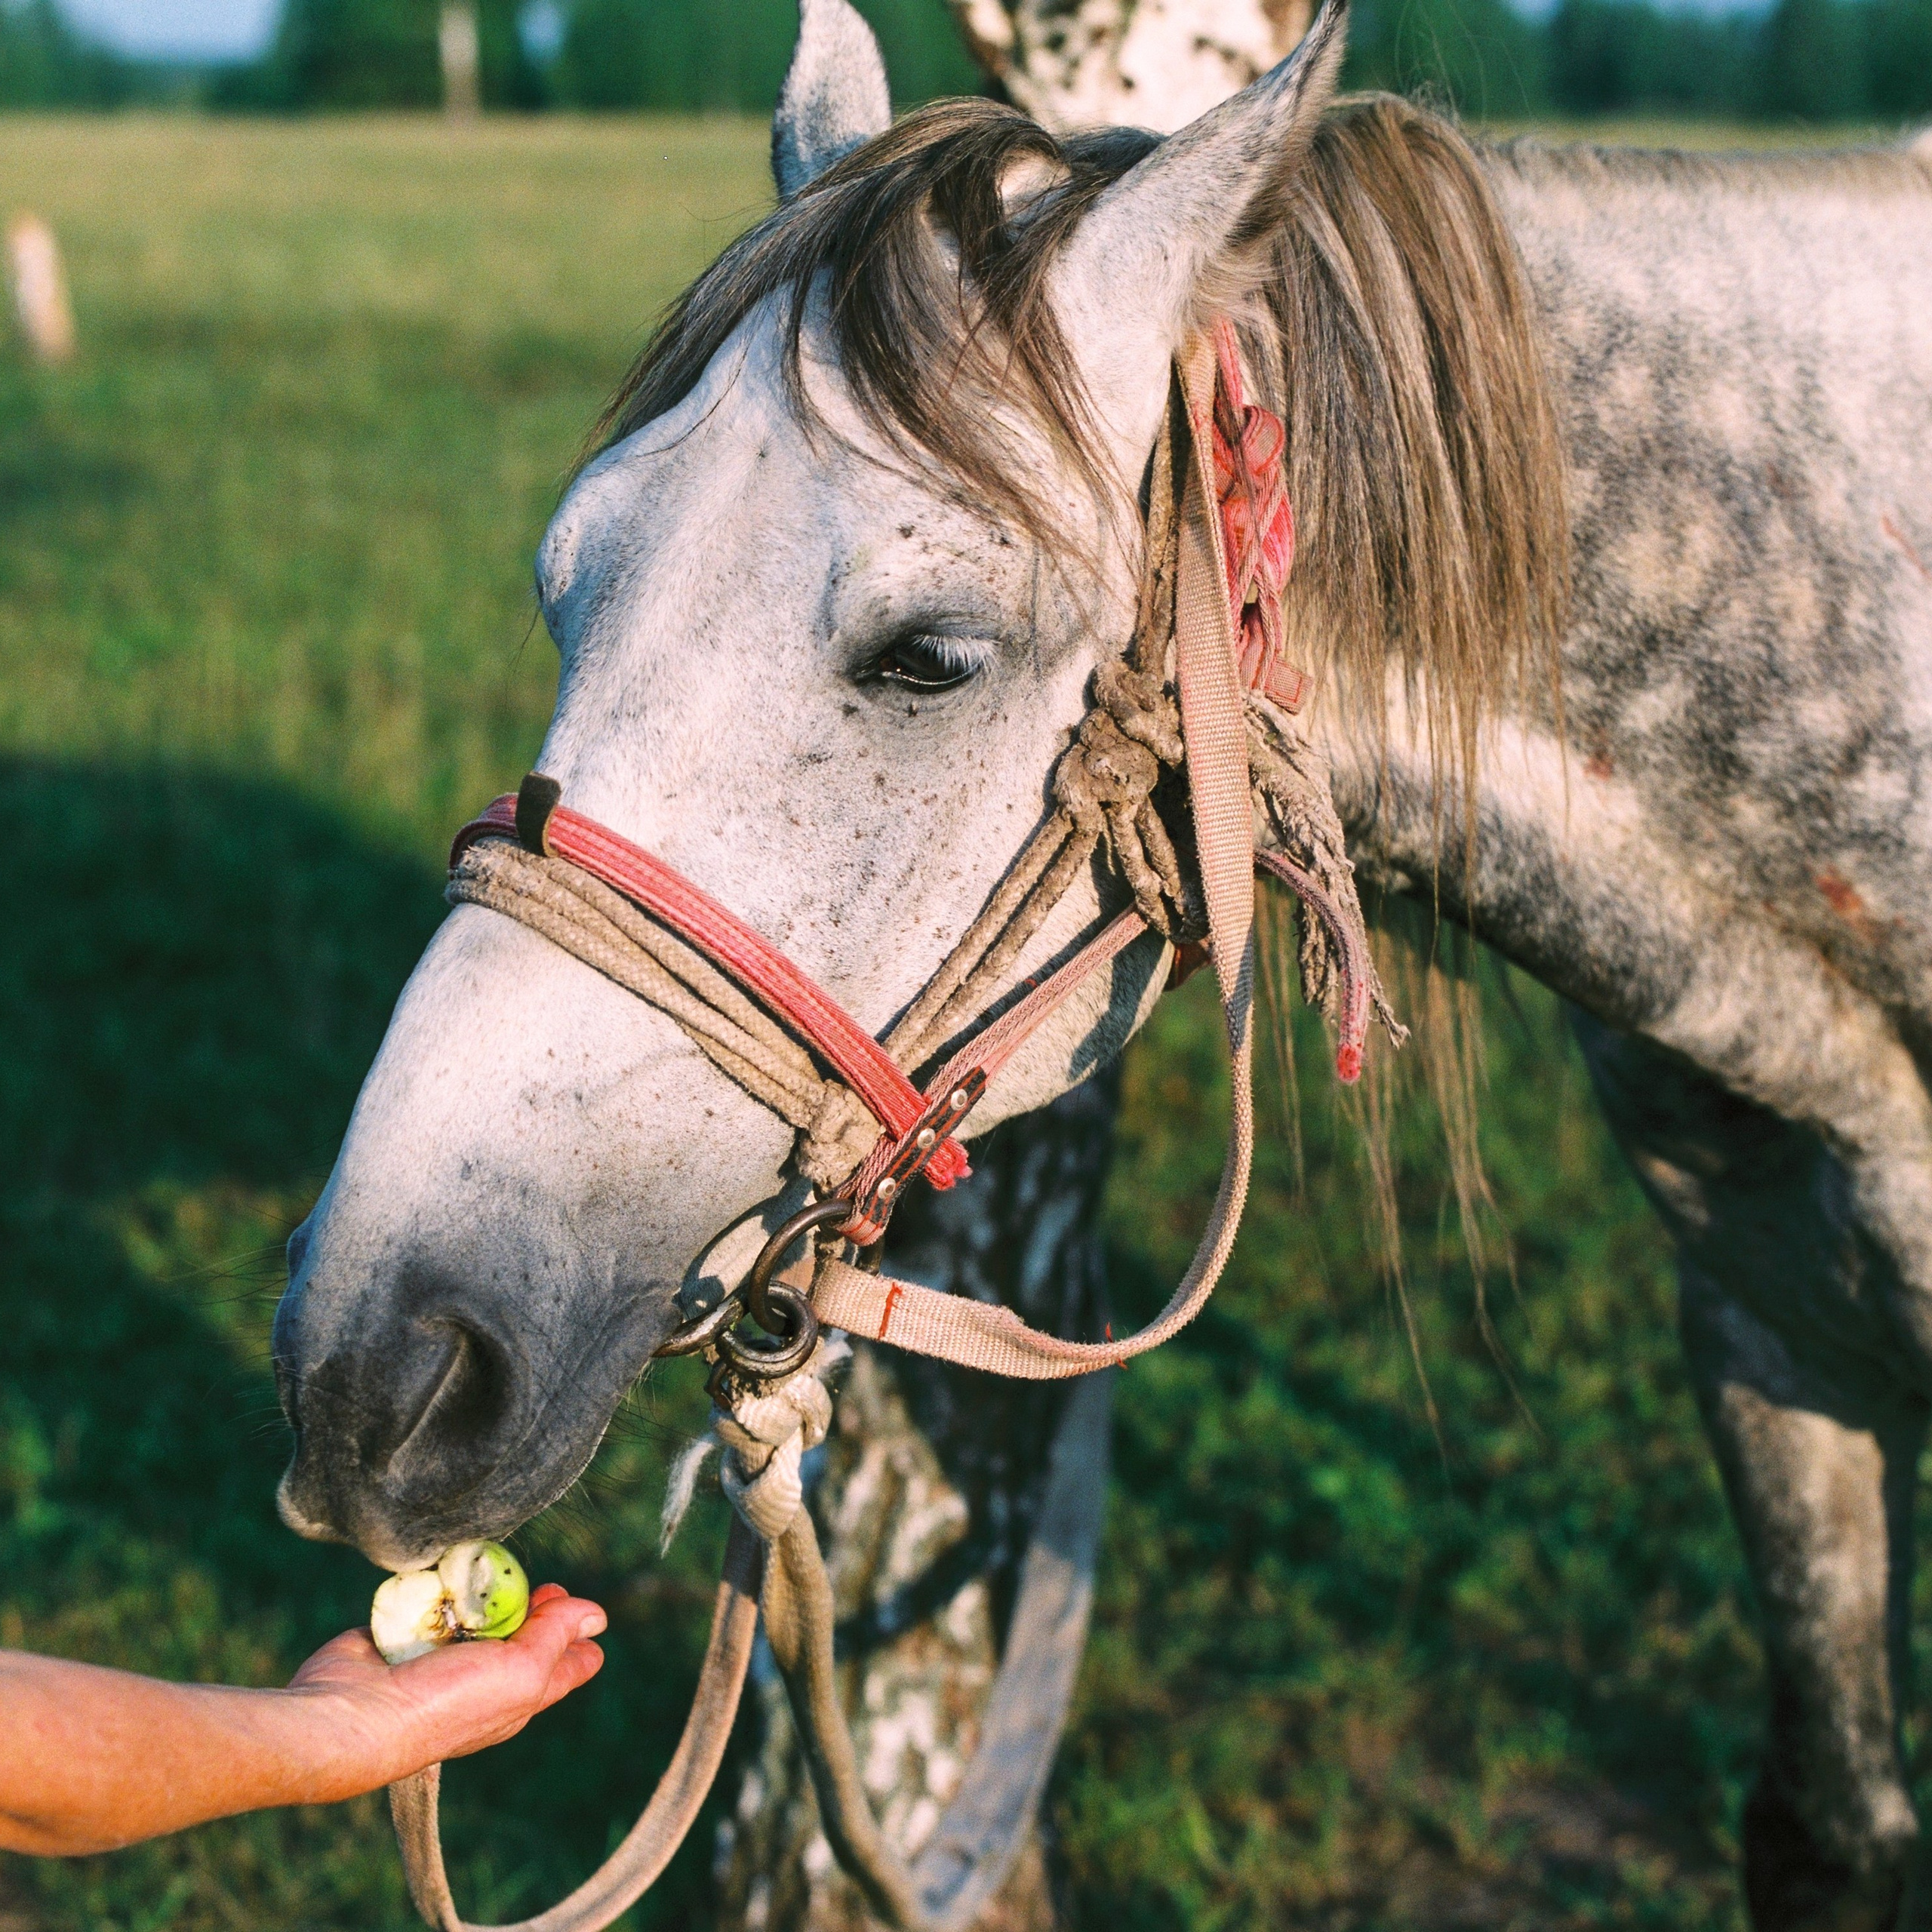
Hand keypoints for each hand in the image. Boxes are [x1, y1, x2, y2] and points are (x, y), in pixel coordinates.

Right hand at [290, 1583, 606, 1777]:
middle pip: (525, 1632)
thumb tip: (597, 1617)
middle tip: (534, 1580)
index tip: (569, 1601)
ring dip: (484, 1591)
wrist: (354, 1714)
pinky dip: (440, 1588)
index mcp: (519, 1695)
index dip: (576, 1631)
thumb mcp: (519, 1672)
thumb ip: (556, 1639)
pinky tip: (446, 1572)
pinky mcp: (407, 1637)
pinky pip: (434, 1604)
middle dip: (534, 1601)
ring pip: (479, 1616)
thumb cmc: (444, 1703)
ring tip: (489, 1570)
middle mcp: (486, 1680)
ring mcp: (444, 1659)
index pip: (566, 1664)